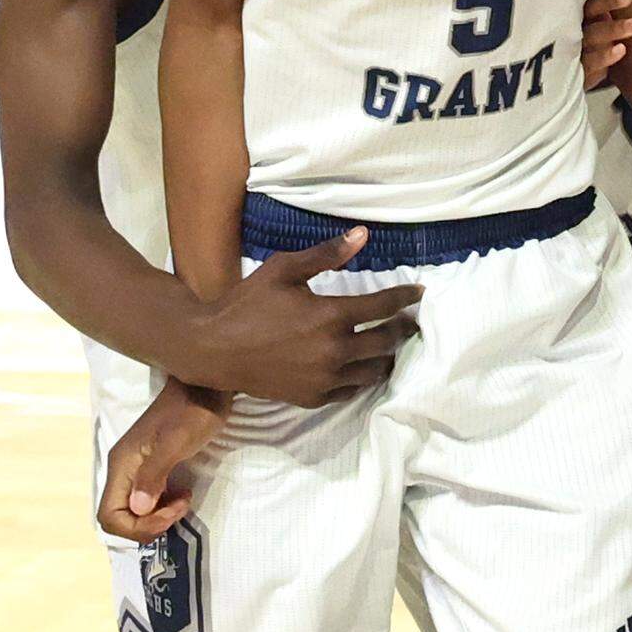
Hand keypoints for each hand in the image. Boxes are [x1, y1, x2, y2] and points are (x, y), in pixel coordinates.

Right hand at [99, 382, 225, 541]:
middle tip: (179, 508)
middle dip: (149, 524)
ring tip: (183, 501)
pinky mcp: (152, 468)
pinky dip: (163, 507)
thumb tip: (138, 508)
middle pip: (119, 517)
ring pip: (134, 511)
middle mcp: (123, 470)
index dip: (137, 526)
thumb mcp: (177, 442)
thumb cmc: (194, 412)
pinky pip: (147, 500)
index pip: (109, 515)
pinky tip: (182, 495)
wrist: (206, 388)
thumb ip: (155, 473)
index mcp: (123, 465)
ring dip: (158, 516)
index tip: (169, 513)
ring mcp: (136, 470)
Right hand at [187, 229, 421, 404]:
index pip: (384, 306)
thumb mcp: (283, 270)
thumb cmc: (246, 303)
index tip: (418, 293)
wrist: (212, 349)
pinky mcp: (315, 396)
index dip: (405, 297)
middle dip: (402, 329)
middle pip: (387, 341)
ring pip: (375, 369)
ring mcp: (326, 377)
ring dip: (387, 356)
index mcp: (331, 316)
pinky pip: (352, 389)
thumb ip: (326, 254)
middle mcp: (335, 350)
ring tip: (390, 345)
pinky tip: (363, 366)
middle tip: (409, 321)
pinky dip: (362, 377)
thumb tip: (363, 235)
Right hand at [577, 0, 631, 89]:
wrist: (568, 79)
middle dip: (607, 1)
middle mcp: (574, 26)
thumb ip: (609, 6)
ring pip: (591, 36)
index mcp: (580, 10)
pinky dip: (604, 56)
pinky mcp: (577, 71)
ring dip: (612, 29)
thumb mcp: (599, 22)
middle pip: (588, 10)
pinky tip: (621, 50)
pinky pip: (589, 64)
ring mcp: (573, 48)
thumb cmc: (591, 44)